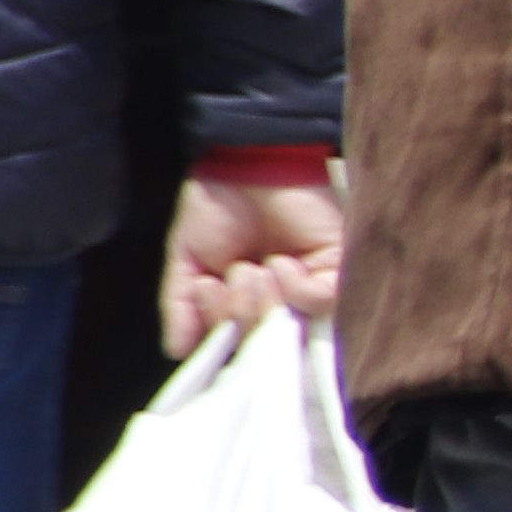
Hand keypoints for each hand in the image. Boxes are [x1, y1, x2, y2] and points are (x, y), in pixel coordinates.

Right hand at [162, 169, 344, 352]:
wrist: (243, 161)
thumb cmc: (215, 205)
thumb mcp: (186, 261)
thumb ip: (179, 306)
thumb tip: (178, 350)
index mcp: (241, 302)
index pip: (234, 342)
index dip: (218, 330)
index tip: (203, 289)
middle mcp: (275, 301)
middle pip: (261, 342)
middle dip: (238, 314)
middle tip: (232, 275)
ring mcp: (306, 287)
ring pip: (288, 329)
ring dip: (261, 302)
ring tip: (249, 267)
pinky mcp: (333, 269)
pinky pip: (319, 302)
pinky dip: (294, 288)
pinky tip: (280, 263)